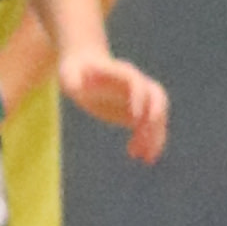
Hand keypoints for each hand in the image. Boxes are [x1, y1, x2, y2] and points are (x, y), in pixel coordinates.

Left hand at [59, 49, 169, 163]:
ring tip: (146, 158)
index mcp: (122, 72)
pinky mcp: (136, 111)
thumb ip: (73, 81)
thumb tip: (77, 89)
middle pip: (157, 99)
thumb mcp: (69, 75)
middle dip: (156, 119)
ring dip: (155, 136)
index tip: (135, 120)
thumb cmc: (74, 71)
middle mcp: (137, 83)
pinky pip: (150, 126)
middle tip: (145, 140)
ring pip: (158, 116)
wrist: (84, 67)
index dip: (139, 99)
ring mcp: (139, 98)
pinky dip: (148, 141)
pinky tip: (137, 154)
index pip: (137, 83)